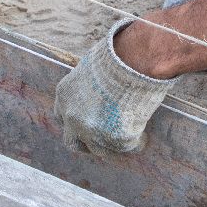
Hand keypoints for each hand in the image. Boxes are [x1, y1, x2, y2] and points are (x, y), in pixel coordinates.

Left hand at [54, 22, 175, 154]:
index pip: (62, 117)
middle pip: (73, 142)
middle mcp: (72, 116)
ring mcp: (91, 130)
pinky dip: (134, 142)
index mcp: (65, 95)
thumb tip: (101, 94)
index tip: (89, 123)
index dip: (76, 122)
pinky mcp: (114, 139)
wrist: (135, 60)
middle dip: (88, 143)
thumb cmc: (119, 56)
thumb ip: (91, 87)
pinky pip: (125, 146)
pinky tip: (144, 135)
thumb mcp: (94, 67)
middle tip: (105, 139)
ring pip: (100, 150)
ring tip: (132, 137)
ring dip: (113, 145)